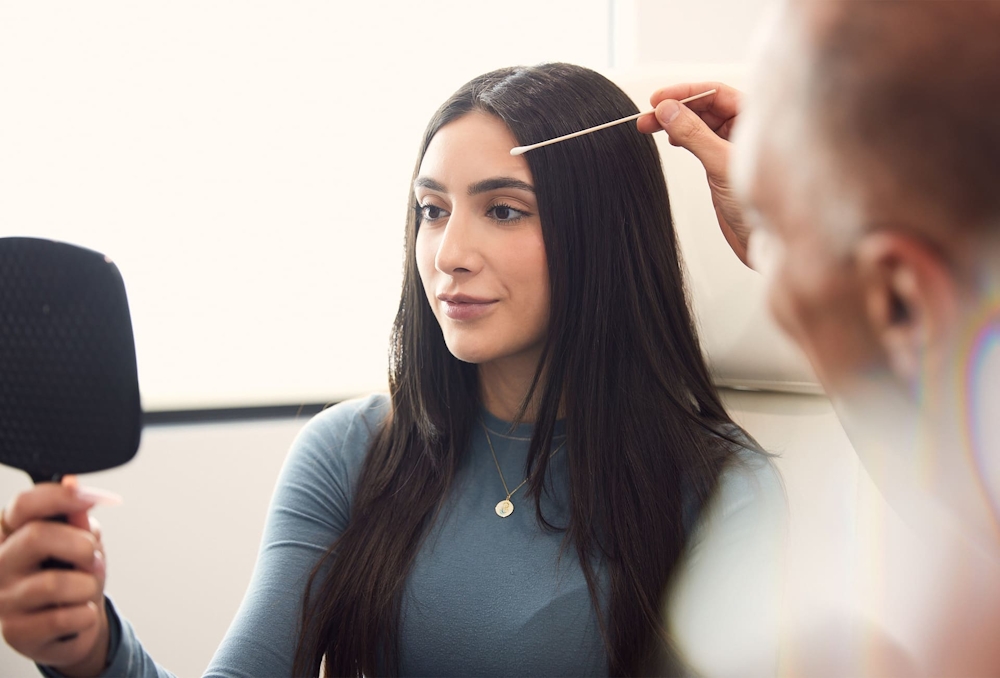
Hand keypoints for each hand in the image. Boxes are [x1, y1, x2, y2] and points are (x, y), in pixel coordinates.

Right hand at [0, 478, 114, 675]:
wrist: (75, 626)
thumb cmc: (75, 575)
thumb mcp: (81, 543)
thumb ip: (78, 520)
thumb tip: (72, 485)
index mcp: (12, 533)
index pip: (24, 505)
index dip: (60, 497)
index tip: (93, 498)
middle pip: (37, 537)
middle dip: (81, 546)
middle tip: (92, 558)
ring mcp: (3, 598)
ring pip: (54, 583)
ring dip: (87, 585)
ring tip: (86, 589)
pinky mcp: (14, 631)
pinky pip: (63, 618)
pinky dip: (85, 615)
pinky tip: (78, 615)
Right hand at [637, 82, 751, 265]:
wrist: (764, 242)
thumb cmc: (762, 206)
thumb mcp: (721, 164)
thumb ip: (694, 135)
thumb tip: (668, 111)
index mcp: (755, 121)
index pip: (716, 93)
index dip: (685, 93)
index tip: (658, 100)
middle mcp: (744, 130)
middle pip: (704, 106)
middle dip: (674, 109)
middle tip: (647, 118)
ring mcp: (730, 147)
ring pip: (698, 124)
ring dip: (674, 123)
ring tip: (650, 127)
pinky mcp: (719, 165)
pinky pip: (697, 141)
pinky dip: (680, 138)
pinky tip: (670, 139)